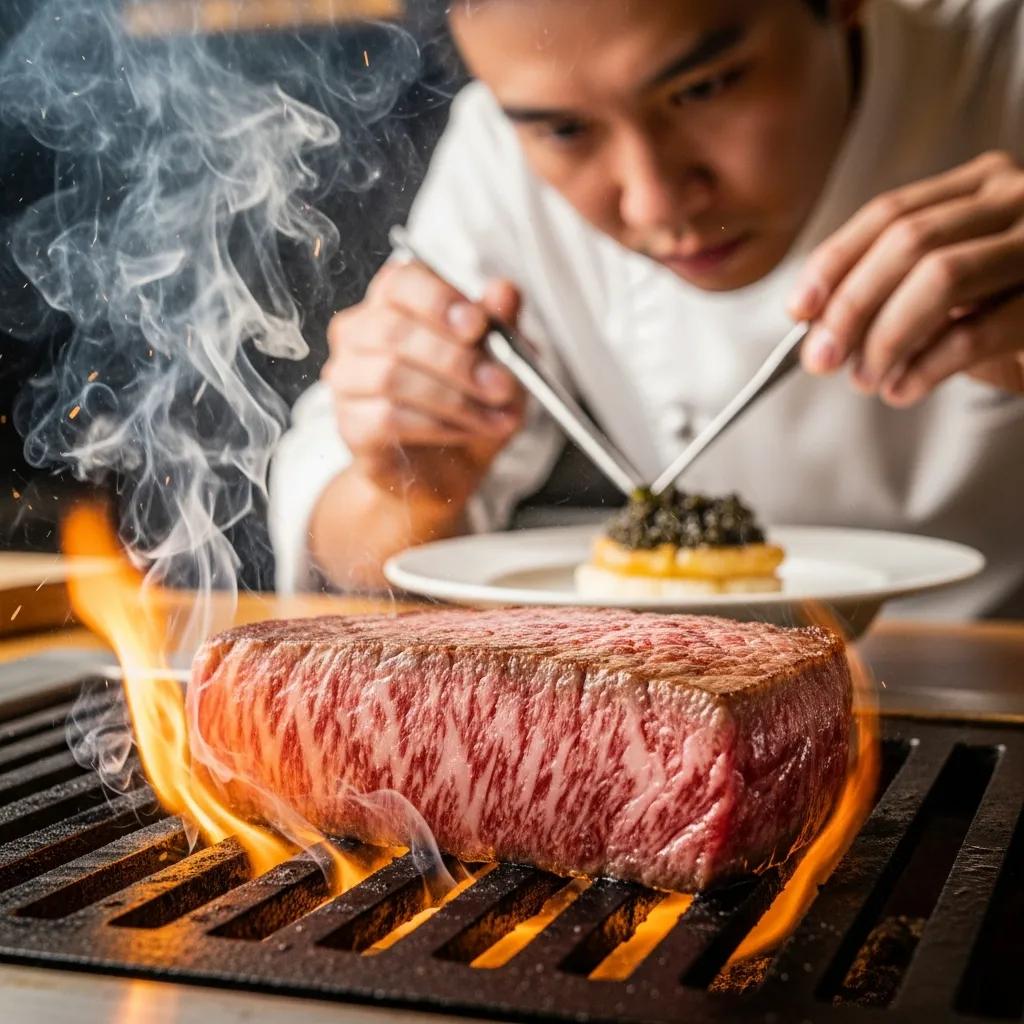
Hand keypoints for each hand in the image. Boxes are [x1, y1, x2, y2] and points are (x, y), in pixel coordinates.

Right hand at [322, 260, 524, 508]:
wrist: (448, 469)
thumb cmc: (470, 402)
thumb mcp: (501, 363)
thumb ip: (501, 326)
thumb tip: (504, 293)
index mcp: (394, 303)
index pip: (401, 282)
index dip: (439, 300)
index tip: (478, 325)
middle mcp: (360, 334)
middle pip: (394, 330)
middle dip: (456, 359)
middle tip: (501, 385)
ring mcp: (348, 380)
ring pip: (390, 376)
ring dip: (453, 398)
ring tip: (492, 415)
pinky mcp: (350, 424)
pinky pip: (387, 418)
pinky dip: (436, 425)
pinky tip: (464, 432)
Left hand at [791, 150, 1023, 404]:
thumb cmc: (1011, 314)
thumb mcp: (948, 292)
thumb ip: (893, 292)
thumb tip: (816, 323)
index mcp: (980, 187)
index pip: (889, 213)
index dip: (835, 262)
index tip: (799, 309)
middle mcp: (1015, 199)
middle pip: (908, 242)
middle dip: (851, 306)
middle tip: (821, 358)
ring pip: (941, 277)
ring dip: (886, 336)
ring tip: (864, 378)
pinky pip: (980, 329)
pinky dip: (928, 365)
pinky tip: (903, 388)